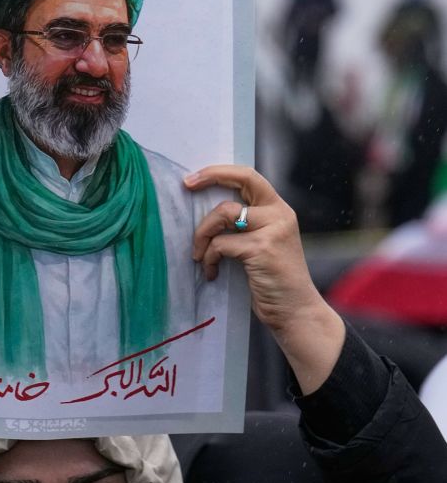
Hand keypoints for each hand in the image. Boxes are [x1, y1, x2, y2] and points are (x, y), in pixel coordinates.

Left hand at [186, 165, 344, 393]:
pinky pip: (220, 244)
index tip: (194, 177)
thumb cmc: (273, 280)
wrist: (295, 311)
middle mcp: (279, 214)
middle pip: (240, 183)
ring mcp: (272, 230)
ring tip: (200, 256)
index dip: (221, 172)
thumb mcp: (262, 244)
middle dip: (210, 178)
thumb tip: (208, 214)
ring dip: (203, 235)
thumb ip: (245, 226)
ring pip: (223, 214)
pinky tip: (211, 273)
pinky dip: (209, 258)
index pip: (250, 177)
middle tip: (186, 187)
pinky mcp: (261, 248)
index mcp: (279, 210)